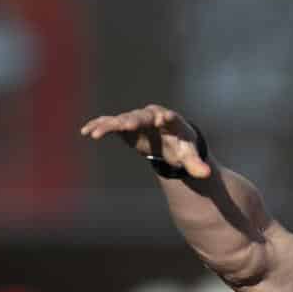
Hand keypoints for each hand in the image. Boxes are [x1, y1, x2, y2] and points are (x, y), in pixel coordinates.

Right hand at [79, 104, 211, 178]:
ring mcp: (137, 120)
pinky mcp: (125, 126)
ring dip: (109, 125)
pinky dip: (100, 126)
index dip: (168, 118)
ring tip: (96, 133)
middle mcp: (153, 116)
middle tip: (124, 125)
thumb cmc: (182, 147)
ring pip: (122, 120)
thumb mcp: (190, 157)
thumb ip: (197, 165)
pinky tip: (86, 131)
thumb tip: (207, 174)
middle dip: (133, 121)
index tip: (164, 117)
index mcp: (172, 122)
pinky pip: (111, 124)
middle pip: (141, 117)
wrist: (170, 140)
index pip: (171, 119)